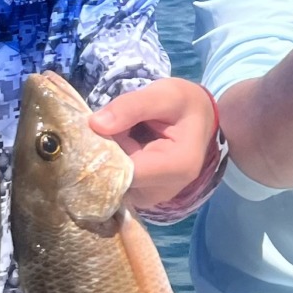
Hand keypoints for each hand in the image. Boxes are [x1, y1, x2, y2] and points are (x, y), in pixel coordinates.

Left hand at [89, 78, 216, 210]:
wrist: (199, 120)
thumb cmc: (184, 105)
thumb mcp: (163, 95)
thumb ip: (131, 106)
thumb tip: (95, 124)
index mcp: (178, 167)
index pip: (126, 170)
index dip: (104, 150)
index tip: (94, 127)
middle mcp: (164, 190)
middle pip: (116, 177)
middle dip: (104, 151)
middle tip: (107, 122)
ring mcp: (151, 197)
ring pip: (111, 180)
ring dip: (106, 156)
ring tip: (120, 132)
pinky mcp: (140, 197)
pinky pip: (114, 182)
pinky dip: (111, 162)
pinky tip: (120, 144)